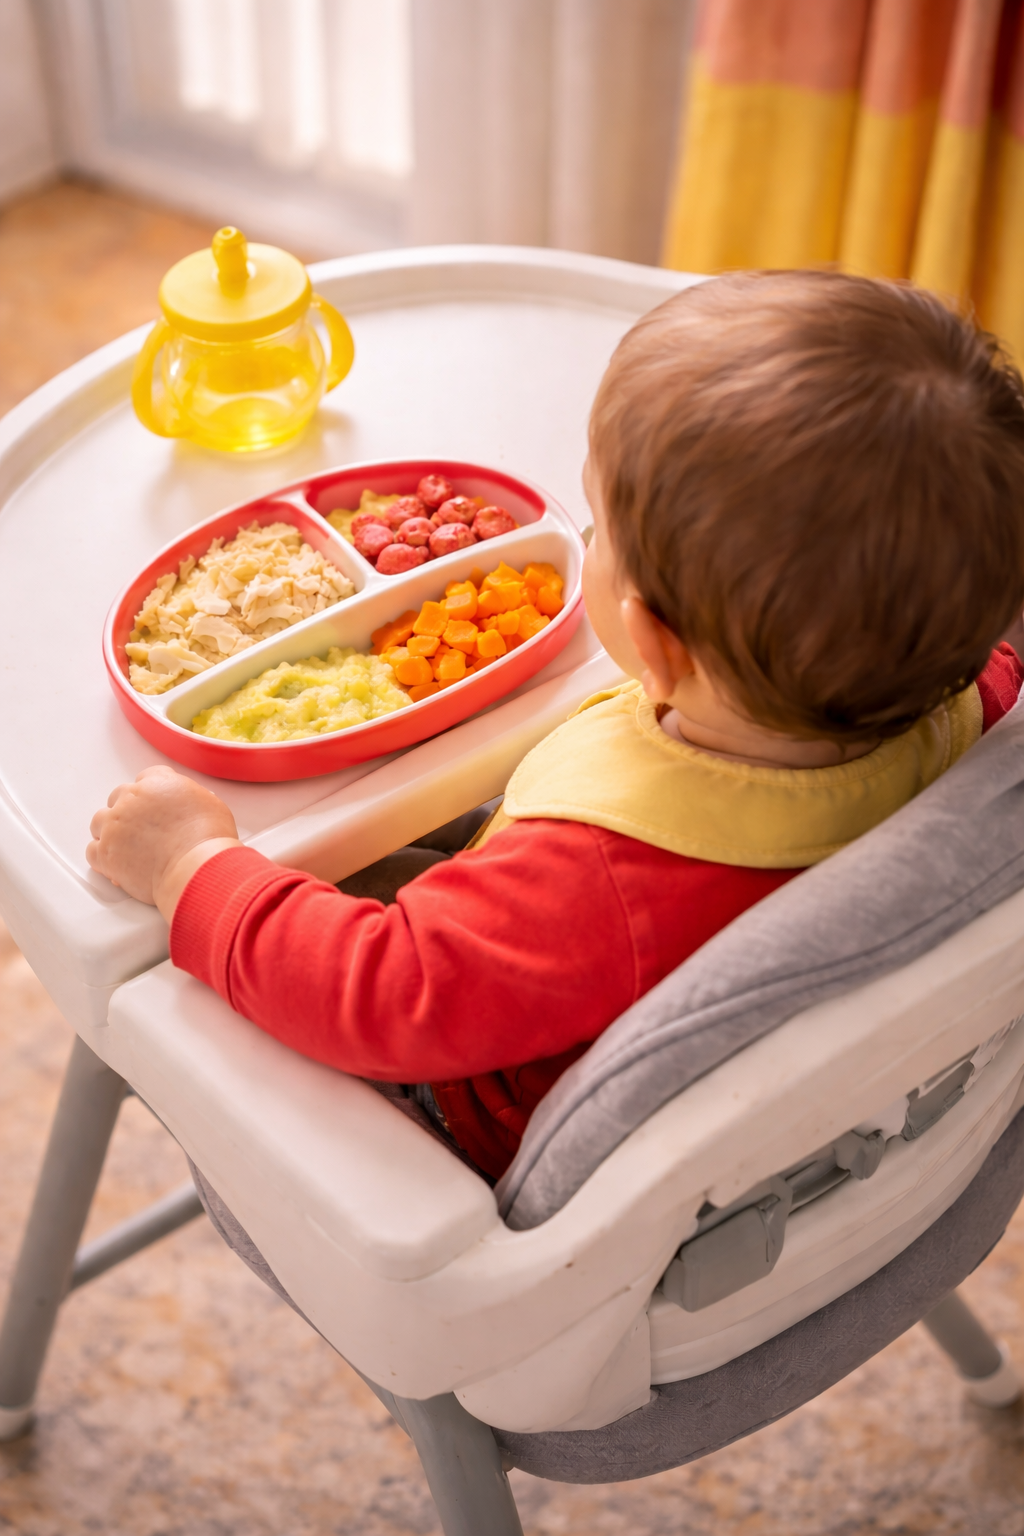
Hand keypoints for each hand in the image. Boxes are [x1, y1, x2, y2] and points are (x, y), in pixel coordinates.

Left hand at [87, 765, 239, 920]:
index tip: (154, 806)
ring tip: (125, 846)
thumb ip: (190, 798)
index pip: (146, 778)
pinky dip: (102, 857)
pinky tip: (115, 863)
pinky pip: (92, 851)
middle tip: (142, 829)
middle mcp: (131, 799)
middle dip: (128, 812)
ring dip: (110, 831)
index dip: (150, 794)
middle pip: (118, 797)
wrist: (195, 866)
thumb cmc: (207, 838)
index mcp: (157, 783)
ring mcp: (114, 825)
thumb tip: (187, 805)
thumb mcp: (210, 803)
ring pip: (99, 821)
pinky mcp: (105, 852)